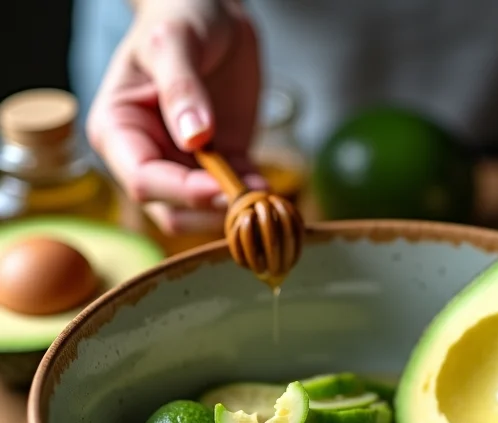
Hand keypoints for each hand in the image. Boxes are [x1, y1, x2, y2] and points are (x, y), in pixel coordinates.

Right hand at [87, 0, 264, 233]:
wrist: (211, 11)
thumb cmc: (180, 16)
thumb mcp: (175, 41)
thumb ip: (181, 88)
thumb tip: (195, 138)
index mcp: (118, 130)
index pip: (143, 181)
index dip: (182, 192)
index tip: (220, 186)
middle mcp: (146, 155)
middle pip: (171, 209)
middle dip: (208, 210)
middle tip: (247, 198)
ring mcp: (182, 165)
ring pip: (200, 214)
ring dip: (231, 210)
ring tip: (262, 191)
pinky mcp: (218, 164)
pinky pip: (230, 196)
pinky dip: (248, 196)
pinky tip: (267, 188)